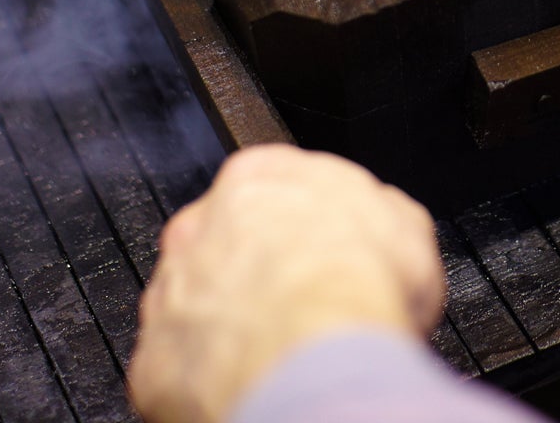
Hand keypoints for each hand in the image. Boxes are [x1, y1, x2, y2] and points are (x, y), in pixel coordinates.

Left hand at [129, 146, 444, 422]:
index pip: (269, 190)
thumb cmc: (358, 288)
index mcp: (258, 179)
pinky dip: (208, 377)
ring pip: (195, 305)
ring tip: (277, 352)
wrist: (320, 360)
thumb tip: (379, 219)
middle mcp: (200, 227)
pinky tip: (250, 380)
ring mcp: (170, 291)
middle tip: (299, 305)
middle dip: (254, 273)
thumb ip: (373, 210)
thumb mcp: (404, 225)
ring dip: (228, 324)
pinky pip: (179, 367)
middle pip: (223, 246)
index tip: (321, 255)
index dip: (301, 229)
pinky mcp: (155, 358)